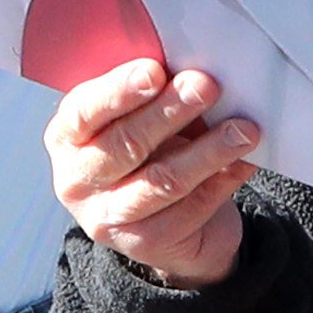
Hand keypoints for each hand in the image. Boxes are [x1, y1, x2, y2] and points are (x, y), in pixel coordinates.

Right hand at [47, 60, 261, 287]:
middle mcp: (78, 180)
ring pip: (162, 181)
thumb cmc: (149, 154)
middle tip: (206, 86)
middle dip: (170, 111)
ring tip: (242, 129)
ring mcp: (108, 216)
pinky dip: (223, 180)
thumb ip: (150, 96)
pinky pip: (191, 209)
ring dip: (207, 151)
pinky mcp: (144, 243)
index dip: (119, 91)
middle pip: (126, 144)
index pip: (85, 111)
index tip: (155, 72)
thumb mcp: (137, 119)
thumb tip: (189, 69)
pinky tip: (245, 160)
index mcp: (67, 137)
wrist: (166, 224)